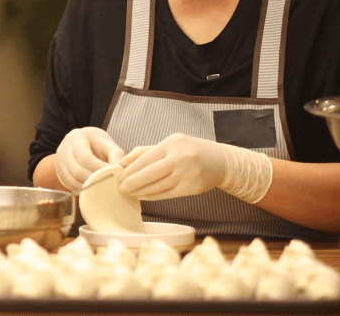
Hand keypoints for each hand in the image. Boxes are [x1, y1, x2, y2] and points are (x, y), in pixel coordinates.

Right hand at [54, 127, 125, 191]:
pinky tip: (95, 190)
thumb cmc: (96, 143)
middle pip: (77, 171)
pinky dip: (84, 189)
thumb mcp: (107, 143)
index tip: (113, 176)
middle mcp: (64, 150)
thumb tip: (120, 169)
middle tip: (110, 186)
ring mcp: (59, 162)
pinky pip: (71, 185)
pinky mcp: (60, 173)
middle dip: (95, 180)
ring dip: (90, 187)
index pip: (85, 158)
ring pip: (73, 180)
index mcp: (76, 139)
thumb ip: (116, 154)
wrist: (80, 142)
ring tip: (104, 189)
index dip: (99, 169)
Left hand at [118, 133, 272, 202]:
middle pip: (151, 173)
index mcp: (172, 144)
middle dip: (133, 182)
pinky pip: (167, 194)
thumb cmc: (190, 150)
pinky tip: (142, 196)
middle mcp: (181, 159)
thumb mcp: (170, 143)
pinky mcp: (192, 188)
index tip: (119, 175)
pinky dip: (153, 196)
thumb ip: (146, 151)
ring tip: (129, 192)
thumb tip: (123, 161)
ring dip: (141, 191)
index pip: (146, 158)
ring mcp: (188, 174)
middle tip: (120, 187)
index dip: (131, 169)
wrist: (221, 162)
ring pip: (158, 186)